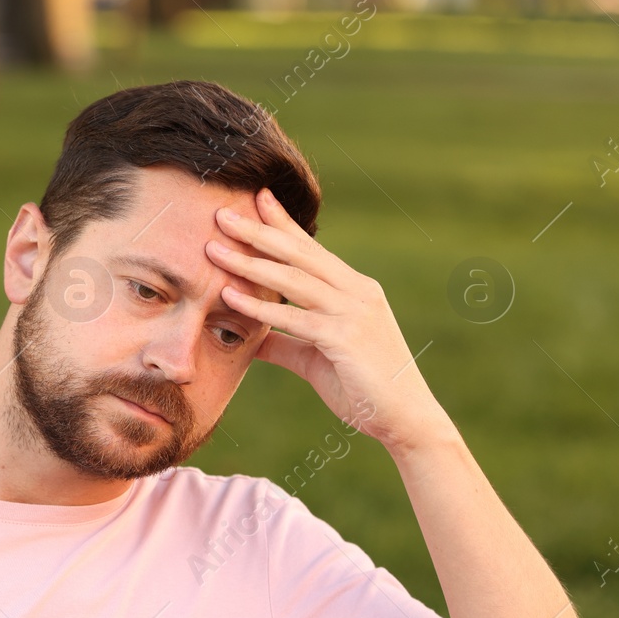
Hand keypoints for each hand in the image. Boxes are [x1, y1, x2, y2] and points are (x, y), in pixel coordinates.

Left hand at [205, 188, 451, 453]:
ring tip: (214, 249)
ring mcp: (353, 313)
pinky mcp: (346, 339)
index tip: (257, 198)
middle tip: (222, 213)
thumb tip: (252, 340)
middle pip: (300, 254)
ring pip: (294, 280)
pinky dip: (260, 307)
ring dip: (251, 263)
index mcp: (354, 289)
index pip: (312, 249)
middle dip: (259, 231)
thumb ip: (285, 343)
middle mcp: (357, 292)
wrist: (404, 419)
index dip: (283, 223)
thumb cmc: (363, 387)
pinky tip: (230, 296)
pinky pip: (296, 318)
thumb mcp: (315, 359)